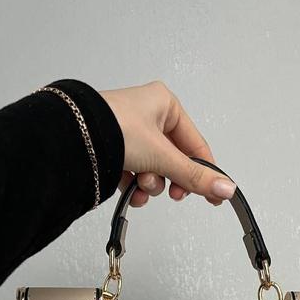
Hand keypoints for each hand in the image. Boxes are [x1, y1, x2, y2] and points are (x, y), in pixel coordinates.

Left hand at [100, 81, 235, 206]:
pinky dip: (134, 186)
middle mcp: (148, 115)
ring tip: (140, 182)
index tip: (214, 195)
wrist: (74, 139)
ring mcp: (130, 133)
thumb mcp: (164, 156)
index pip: (195, 144)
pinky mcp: (114, 149)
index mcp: (165, 105)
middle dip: (170, 179)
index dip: (205, 172)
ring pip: (154, 169)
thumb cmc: (115, 130)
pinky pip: (135, 174)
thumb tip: (225, 187)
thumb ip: (195, 176)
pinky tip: (129, 190)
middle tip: (173, 193)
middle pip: (174, 160)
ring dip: (150, 183)